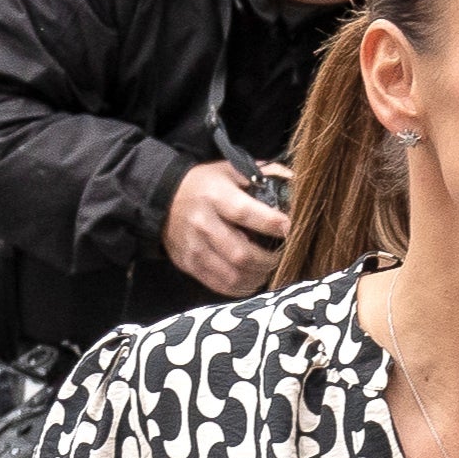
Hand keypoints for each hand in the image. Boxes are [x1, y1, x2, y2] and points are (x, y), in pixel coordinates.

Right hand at [163, 158, 288, 296]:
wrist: (163, 198)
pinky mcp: (189, 264)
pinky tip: (250, 278)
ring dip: (257, 277)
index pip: (244, 213)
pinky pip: (220, 285)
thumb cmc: (205, 184)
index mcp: (215, 196)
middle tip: (279, 256)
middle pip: (241, 254)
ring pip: (233, 275)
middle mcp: (203, 223)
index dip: (270, 224)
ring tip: (266, 269)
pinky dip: (241, 287)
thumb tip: (295, 183)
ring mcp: (194, 247)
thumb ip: (264, 175)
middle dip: (268, 260)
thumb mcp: (230, 170)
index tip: (288, 228)